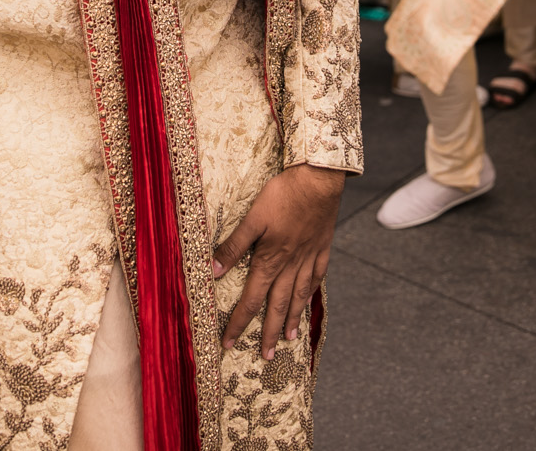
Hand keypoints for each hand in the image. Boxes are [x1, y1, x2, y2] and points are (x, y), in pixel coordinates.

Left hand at [212, 164, 344, 358]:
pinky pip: (318, 276)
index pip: (251, 299)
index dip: (239, 322)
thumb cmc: (283, 194)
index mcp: (270, 259)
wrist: (318, 179)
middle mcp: (291, 264)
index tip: (230, 343)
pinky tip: (309, 300)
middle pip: (278, 305)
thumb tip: (212, 270)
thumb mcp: (253, 218)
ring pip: (300, 295)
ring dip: (293, 318)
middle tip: (268, 356)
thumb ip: (234, 246)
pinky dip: (312, 291)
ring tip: (291, 338)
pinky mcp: (322, 247)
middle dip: (270, 332)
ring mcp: (309, 257)